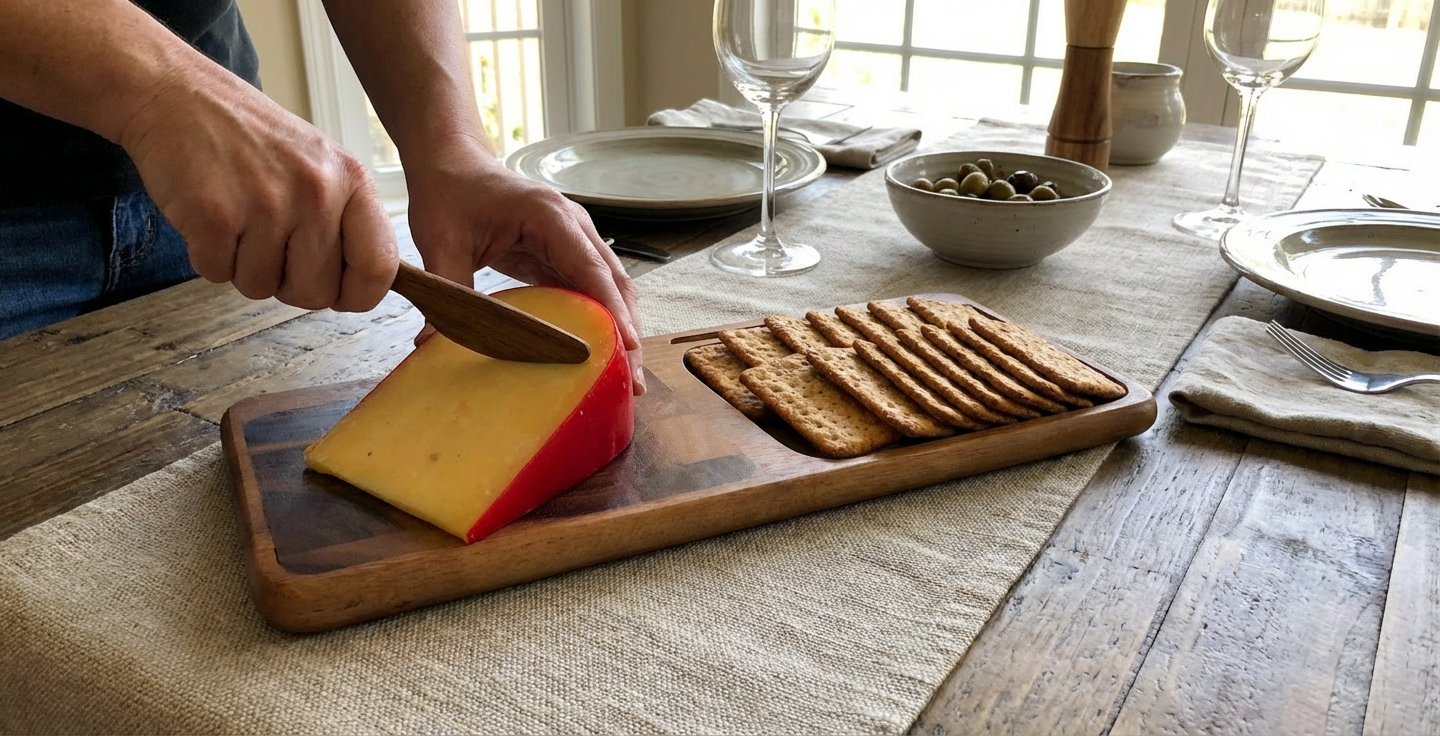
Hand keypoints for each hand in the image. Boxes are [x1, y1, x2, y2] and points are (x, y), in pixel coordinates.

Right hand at [118, 66, 398, 311]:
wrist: (175, 94)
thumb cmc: (250, 138)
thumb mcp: (319, 166)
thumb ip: (345, 221)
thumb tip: (363, 286)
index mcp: (352, 180)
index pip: (379, 267)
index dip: (356, 295)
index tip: (337, 292)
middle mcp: (317, 192)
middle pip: (317, 293)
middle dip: (288, 283)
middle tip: (267, 240)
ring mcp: (266, 204)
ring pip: (262, 289)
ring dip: (242, 265)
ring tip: (235, 215)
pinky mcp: (214, 216)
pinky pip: (217, 274)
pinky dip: (207, 256)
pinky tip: (208, 214)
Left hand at [403, 136, 644, 394]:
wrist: (452, 164)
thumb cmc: (449, 194)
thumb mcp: (441, 241)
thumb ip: (447, 291)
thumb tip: (433, 344)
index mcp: (549, 216)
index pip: (591, 269)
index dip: (611, 311)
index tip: (627, 348)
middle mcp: (574, 227)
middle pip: (614, 285)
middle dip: (627, 332)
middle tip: (633, 382)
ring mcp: (575, 241)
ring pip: (611, 291)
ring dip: (621, 331)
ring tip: (625, 378)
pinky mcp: (566, 255)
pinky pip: (592, 292)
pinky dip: (601, 324)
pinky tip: (600, 356)